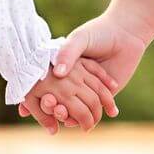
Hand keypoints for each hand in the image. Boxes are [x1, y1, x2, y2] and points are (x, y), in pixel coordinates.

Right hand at [18, 15, 147, 126]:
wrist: (125, 35)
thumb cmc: (98, 33)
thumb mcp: (79, 40)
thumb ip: (67, 54)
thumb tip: (58, 73)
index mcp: (60, 70)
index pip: (42, 88)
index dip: (33, 98)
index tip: (28, 104)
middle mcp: (70, 82)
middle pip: (55, 102)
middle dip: (49, 109)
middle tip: (50, 106)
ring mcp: (85, 91)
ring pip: (70, 111)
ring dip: (64, 116)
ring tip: (61, 113)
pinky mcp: (102, 98)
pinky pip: (88, 113)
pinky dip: (80, 119)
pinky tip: (75, 120)